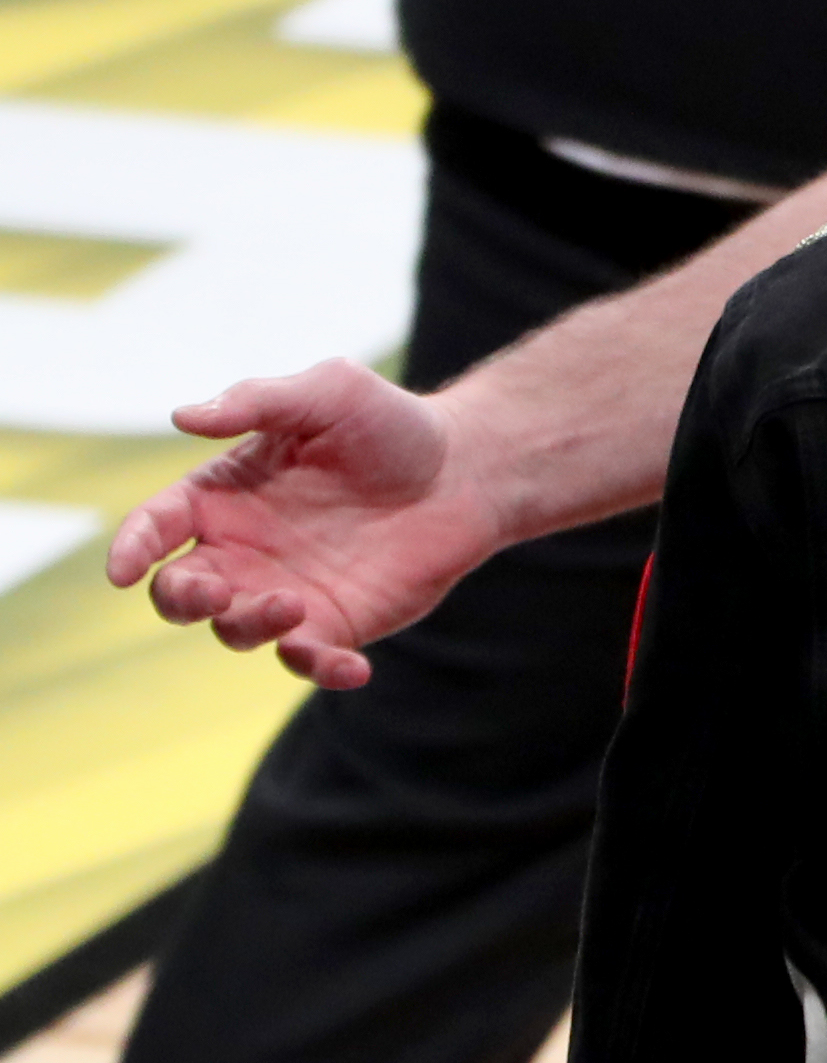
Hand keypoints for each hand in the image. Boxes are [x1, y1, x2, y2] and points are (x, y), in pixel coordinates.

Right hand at [104, 360, 499, 689]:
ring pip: (236, 630)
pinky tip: (353, 667)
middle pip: (180, 592)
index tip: (124, 569)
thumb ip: (258, 400)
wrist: (466, 469)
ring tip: (295, 603)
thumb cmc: (389, 424)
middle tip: (214, 590)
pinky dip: (323, 670)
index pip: (157, 525)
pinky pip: (310, 659)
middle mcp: (243, 550)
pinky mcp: (335, 622)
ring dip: (251, 626)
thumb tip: (183, 414)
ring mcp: (285, 590)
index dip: (133, 547)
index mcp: (224, 495)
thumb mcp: (328, 391)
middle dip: (182, 599)